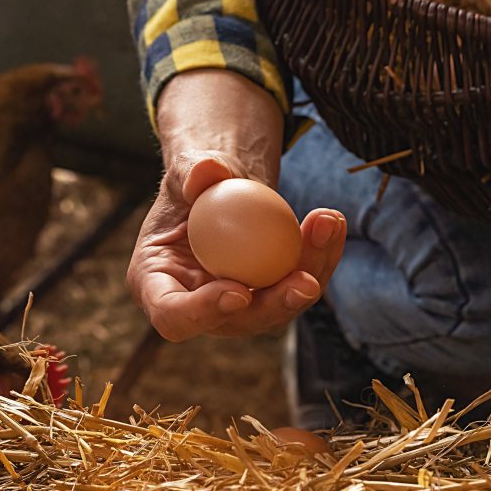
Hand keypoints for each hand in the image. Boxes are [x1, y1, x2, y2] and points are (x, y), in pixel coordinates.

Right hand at [128, 71, 347, 340]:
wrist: (219, 184)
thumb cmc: (192, 179)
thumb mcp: (186, 169)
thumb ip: (190, 171)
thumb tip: (206, 171)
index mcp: (157, 284)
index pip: (174, 316)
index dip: (204, 312)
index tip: (241, 291)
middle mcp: (198, 304)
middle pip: (238, 321)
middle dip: (276, 304)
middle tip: (306, 280)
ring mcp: (237, 304)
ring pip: (279, 305)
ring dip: (312, 270)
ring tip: (328, 222)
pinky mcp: (270, 292)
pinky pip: (298, 281)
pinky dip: (320, 254)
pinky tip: (333, 222)